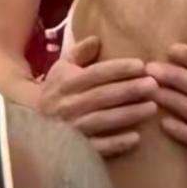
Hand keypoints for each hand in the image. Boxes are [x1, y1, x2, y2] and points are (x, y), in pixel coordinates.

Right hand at [38, 36, 157, 158]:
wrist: (32, 127)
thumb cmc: (54, 94)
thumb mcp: (60, 70)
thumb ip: (78, 54)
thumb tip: (96, 39)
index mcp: (66, 83)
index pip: (95, 73)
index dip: (118, 69)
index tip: (141, 65)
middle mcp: (68, 104)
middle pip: (102, 95)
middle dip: (129, 89)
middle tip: (154, 84)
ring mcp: (72, 128)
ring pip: (103, 119)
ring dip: (128, 114)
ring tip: (152, 107)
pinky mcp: (76, 148)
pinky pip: (98, 146)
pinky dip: (116, 143)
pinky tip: (136, 138)